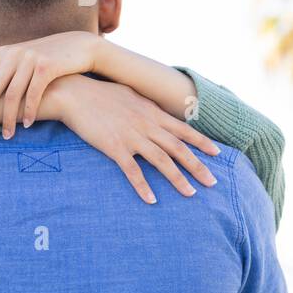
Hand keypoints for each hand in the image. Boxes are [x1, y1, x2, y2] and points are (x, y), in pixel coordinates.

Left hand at [0, 31, 103, 138]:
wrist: (77, 47)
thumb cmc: (45, 58)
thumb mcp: (21, 59)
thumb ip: (2, 69)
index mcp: (2, 53)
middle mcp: (12, 54)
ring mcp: (29, 60)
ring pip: (13, 95)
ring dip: (8, 119)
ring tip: (5, 136)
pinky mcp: (46, 67)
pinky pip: (33, 94)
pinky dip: (29, 111)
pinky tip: (27, 125)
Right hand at [49, 75, 220, 203]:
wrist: (75, 93)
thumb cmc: (101, 93)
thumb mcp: (131, 95)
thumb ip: (147, 107)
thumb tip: (158, 112)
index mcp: (152, 112)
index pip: (183, 130)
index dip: (202, 142)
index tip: (218, 154)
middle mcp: (146, 124)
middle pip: (178, 149)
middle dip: (198, 166)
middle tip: (213, 183)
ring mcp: (131, 136)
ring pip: (161, 161)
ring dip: (177, 179)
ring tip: (190, 194)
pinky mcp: (114, 147)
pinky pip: (132, 171)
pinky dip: (143, 186)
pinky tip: (151, 200)